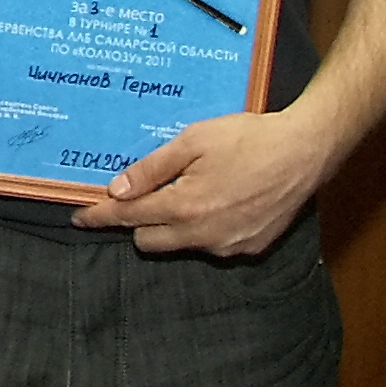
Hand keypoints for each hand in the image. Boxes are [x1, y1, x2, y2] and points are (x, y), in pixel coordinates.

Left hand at [70, 108, 334, 255]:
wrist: (305, 151)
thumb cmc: (248, 139)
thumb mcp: (192, 142)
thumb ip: (151, 169)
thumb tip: (116, 190)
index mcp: (184, 207)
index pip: (128, 218)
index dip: (100, 218)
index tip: (80, 218)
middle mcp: (204, 234)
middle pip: (149, 240)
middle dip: (137, 221)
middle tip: (141, 194)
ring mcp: (229, 245)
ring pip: (181, 244)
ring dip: (173, 225)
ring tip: (188, 190)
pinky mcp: (251, 247)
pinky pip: (212, 244)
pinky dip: (205, 228)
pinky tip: (218, 200)